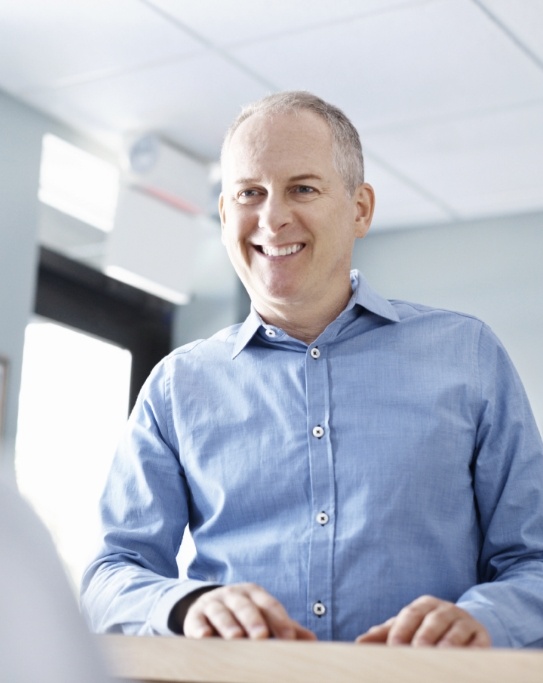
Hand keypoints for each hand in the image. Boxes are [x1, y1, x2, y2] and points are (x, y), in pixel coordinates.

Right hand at [183, 582, 316, 640]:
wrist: (207, 606)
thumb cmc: (243, 615)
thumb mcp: (263, 616)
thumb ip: (285, 627)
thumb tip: (312, 641)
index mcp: (255, 594)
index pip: (270, 605)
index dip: (280, 621)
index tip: (289, 639)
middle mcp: (234, 595)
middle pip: (245, 606)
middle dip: (254, 620)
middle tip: (262, 636)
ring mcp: (213, 603)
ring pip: (221, 612)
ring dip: (228, 625)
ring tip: (235, 637)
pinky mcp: (194, 616)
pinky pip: (196, 621)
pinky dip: (199, 628)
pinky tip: (204, 637)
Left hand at [355, 595, 490, 646]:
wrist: (465, 626)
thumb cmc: (427, 630)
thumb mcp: (407, 628)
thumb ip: (385, 634)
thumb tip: (359, 643)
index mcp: (424, 605)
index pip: (410, 615)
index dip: (401, 631)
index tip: (394, 648)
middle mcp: (445, 610)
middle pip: (433, 621)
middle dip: (424, 637)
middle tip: (416, 653)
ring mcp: (465, 622)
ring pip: (456, 631)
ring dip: (448, 645)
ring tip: (439, 657)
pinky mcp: (483, 637)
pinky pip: (479, 644)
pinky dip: (472, 652)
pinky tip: (464, 660)